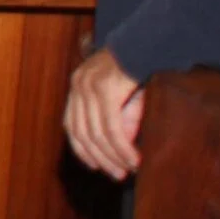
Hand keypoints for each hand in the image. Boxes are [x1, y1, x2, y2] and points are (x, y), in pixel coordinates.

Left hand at [63, 48, 144, 179]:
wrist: (148, 43)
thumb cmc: (138, 69)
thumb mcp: (124, 97)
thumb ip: (120, 120)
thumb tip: (119, 149)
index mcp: (78, 85)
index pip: (71, 124)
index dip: (82, 148)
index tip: (96, 166)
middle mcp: (79, 85)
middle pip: (83, 132)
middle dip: (100, 158)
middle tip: (117, 175)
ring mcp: (89, 87)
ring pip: (97, 133)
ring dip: (113, 156)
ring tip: (127, 170)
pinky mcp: (106, 91)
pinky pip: (112, 128)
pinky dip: (122, 148)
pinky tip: (133, 159)